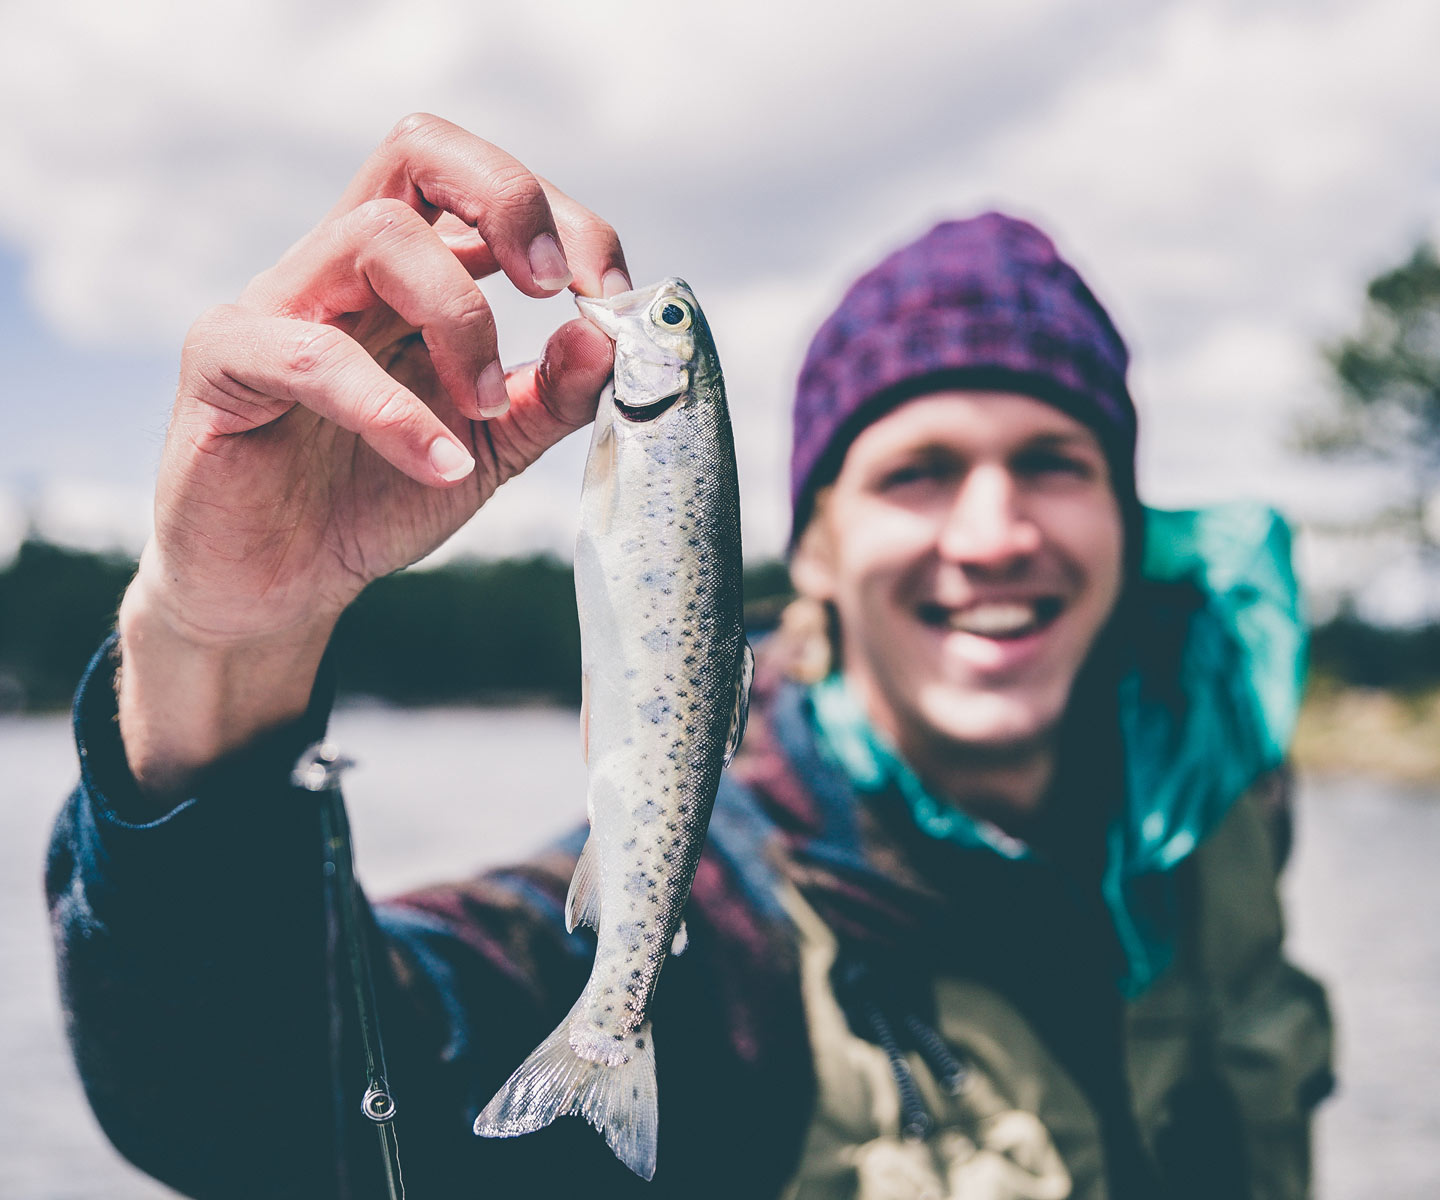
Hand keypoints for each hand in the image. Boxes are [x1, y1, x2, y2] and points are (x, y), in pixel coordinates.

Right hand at [117, 115, 627, 792]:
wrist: (282, 584)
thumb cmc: (377, 498)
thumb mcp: (492, 448)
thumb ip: (551, 397)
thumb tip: (607, 339)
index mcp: (410, 275)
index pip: (478, 183)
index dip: (558, 215)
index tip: (609, 292)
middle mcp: (343, 268)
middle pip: (418, 150)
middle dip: (509, 201)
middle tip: (556, 287)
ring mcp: (278, 303)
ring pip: (373, 236)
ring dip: (460, 318)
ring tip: (485, 408)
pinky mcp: (224, 362)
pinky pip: (309, 352)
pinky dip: (391, 410)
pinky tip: (439, 465)